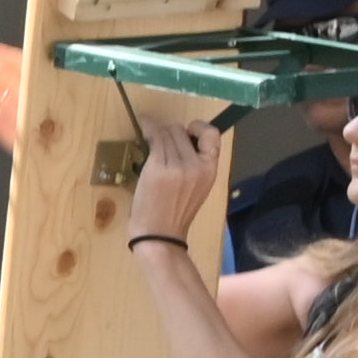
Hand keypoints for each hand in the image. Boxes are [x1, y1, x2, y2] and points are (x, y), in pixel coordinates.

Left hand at [130, 100, 222, 241]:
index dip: (199, 128)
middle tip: (159, 140)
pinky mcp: (158, 167)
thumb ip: (195, 164)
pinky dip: (148, 127)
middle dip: (171, 132)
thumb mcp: (197, 187)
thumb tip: (181, 140)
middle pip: (183, 131)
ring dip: (158, 131)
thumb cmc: (174, 213)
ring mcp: (178, 166)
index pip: (213, 135)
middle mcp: (197, 165)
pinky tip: (144, 122)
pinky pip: (155, 139)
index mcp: (211, 169)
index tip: (187, 132)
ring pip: (168, 132)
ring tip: (151, 136)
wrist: (159, 234)